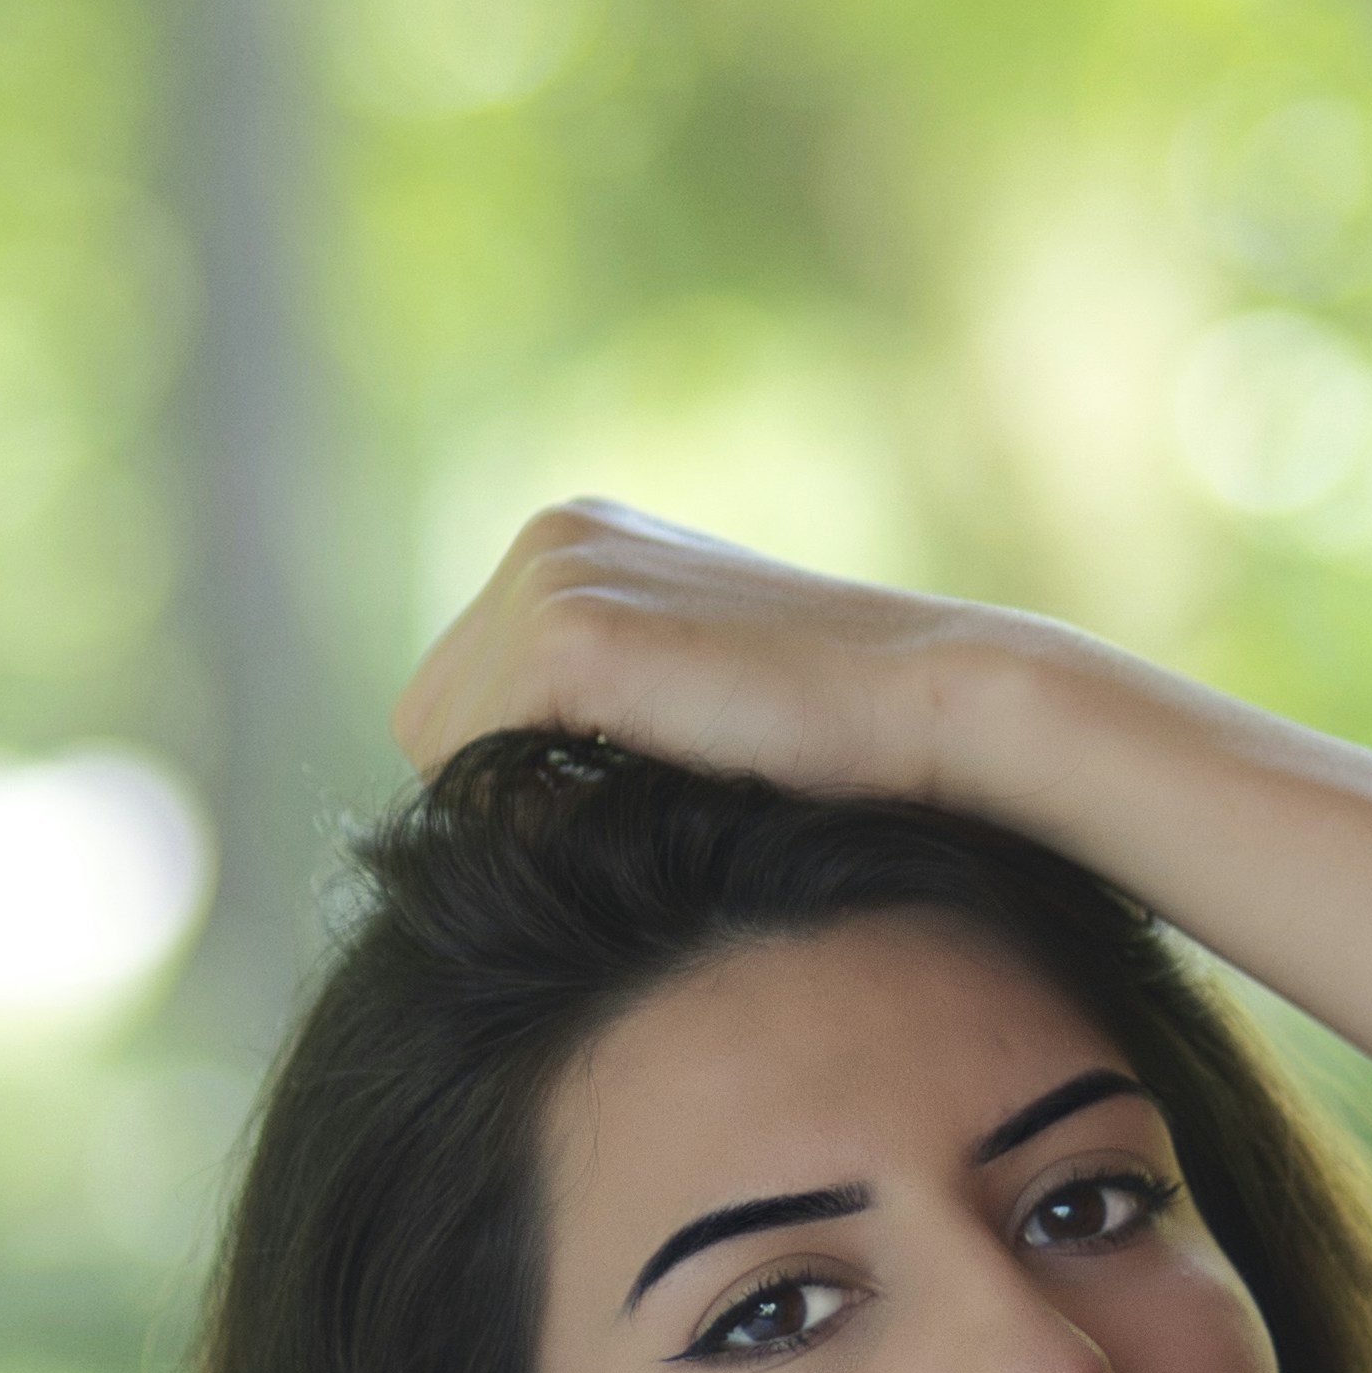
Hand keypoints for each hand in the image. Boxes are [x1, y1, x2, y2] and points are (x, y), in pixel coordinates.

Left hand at [391, 497, 1029, 797]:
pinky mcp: (571, 634)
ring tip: (641, 822)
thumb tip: (505, 820)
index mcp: (582, 547)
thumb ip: (611, 729)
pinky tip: (635, 821)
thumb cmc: (847, 748)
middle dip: (498, 796)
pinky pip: (477, 762)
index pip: (460, 699)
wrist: (941, 709)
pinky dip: (534, 817)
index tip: (611, 826)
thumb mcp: (704, 718)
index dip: (512, 786)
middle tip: (618, 835)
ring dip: (519, 814)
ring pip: (442, 748)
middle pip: (430, 722)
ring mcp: (556, 574)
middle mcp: (553, 537)